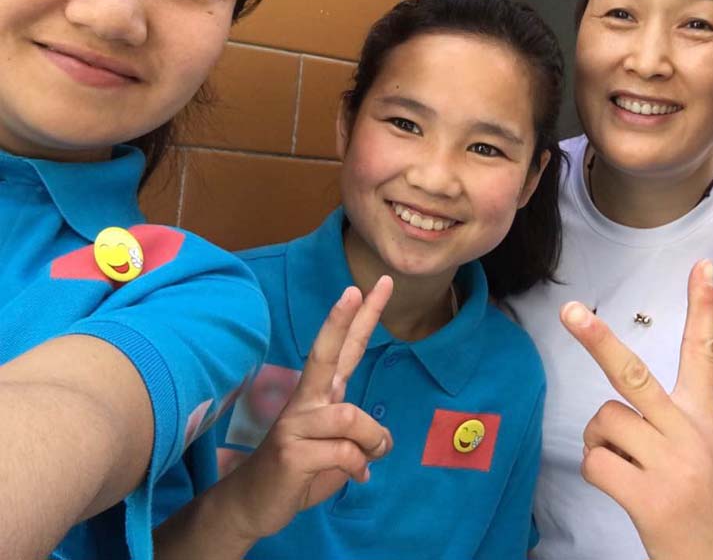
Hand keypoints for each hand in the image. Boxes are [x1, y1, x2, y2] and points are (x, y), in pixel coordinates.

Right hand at [227, 276, 394, 539]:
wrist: (253, 504)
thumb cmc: (301, 471)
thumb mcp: (340, 451)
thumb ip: (363, 437)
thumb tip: (384, 441)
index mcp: (320, 393)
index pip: (344, 348)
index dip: (362, 316)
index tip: (380, 283)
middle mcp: (306, 401)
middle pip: (325, 354)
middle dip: (341, 322)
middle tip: (353, 291)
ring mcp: (295, 424)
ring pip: (351, 418)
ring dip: (371, 441)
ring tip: (369, 458)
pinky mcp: (291, 452)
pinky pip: (344, 453)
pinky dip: (358, 468)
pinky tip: (357, 477)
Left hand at [561, 261, 712, 559]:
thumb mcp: (708, 456)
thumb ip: (671, 426)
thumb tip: (614, 413)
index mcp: (705, 420)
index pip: (704, 352)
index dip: (703, 307)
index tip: (702, 266)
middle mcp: (688, 433)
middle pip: (633, 372)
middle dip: (597, 339)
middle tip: (571, 311)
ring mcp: (670, 465)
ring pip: (604, 421)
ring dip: (600, 442)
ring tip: (626, 468)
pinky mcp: (650, 497)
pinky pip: (596, 463)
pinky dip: (597, 472)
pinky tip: (621, 488)